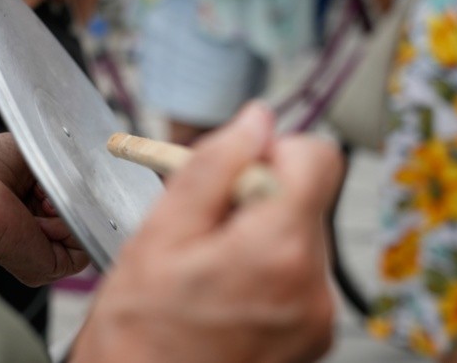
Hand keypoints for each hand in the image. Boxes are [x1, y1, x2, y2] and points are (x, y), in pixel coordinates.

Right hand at [71, 103, 341, 362]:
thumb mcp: (159, 234)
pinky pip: (298, 273)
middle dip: (255, 198)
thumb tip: (254, 121)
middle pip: (304, 196)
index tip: (233, 173)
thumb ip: (213, 167)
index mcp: (279, 251)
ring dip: (258, 234)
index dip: (270, 151)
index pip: (318, 156)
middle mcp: (314, 286)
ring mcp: (317, 317)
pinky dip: (265, 268)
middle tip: (202, 230)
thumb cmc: (138, 334)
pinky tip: (224, 290)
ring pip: (299, 233)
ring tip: (208, 267)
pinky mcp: (313, 335)